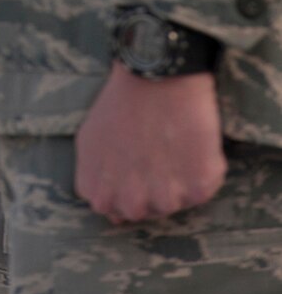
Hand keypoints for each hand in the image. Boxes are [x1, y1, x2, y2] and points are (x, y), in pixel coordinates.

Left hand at [74, 64, 226, 222]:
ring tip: (171, 144)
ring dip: (176, 179)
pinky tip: (189, 143)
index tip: (133, 162)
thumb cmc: (121, 104)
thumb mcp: (90, 142)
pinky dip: (201, 170)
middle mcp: (132, 204)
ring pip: (175, 203)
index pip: (115, 212)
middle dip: (151, 186)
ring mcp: (166, 199)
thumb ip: (96, 182)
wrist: (157, 76)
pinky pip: (202, 190)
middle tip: (154, 152)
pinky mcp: (197, 189)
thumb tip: (114, 216)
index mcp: (101, 196)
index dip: (127, 185)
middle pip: (146, 211)